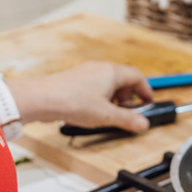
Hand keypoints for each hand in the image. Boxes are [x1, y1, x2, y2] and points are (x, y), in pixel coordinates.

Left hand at [8, 61, 153, 131]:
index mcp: (112, 72)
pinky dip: (101, 97)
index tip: (147, 102)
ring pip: (108, 82)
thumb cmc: (74, 102)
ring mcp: (87, 72)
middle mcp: (101, 68)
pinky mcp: (76, 79)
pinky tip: (94, 111)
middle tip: (129, 113)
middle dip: (129, 97)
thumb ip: (127, 119)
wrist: (45, 98)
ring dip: (114, 98)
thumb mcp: (106, 115)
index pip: (137, 76)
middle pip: (123, 79)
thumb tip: (143, 123)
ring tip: (111, 114)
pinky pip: (95, 85)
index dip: (145, 90)